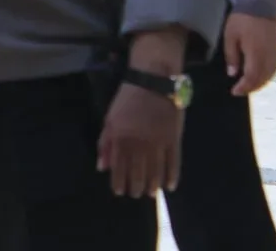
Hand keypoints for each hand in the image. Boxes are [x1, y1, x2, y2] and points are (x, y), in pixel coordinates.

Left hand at [97, 82, 183, 197]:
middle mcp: (139, 144)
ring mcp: (158, 143)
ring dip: (153, 185)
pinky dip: (172, 177)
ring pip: (156, 172)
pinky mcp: (174, 140)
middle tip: (136, 194)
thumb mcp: (110, 118)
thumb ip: (105, 143)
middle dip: (136, 187)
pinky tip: (169, 186)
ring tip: (151, 193)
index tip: (119, 192)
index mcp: (120, 138)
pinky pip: (174, 164)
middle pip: (138, 173)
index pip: (119, 167)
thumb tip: (102, 167)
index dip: (119, 182)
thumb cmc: (127, 99)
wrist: (153, 81)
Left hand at [224, 12, 275, 94]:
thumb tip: (233, 74)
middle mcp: (268, 57)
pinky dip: (267, 76)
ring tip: (248, 86)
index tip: (234, 92)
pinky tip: (260, 76)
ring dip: (260, 83)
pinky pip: (275, 68)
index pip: (251, 77)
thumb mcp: (230, 36)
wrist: (260, 5)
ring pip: (270, 75)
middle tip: (239, 91)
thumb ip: (232, 56)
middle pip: (262, 79)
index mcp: (256, 54)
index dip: (243, 87)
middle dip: (251, 87)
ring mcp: (275, 53)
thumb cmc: (242, 20)